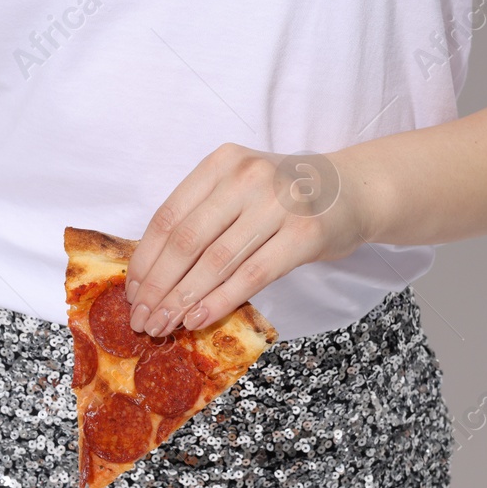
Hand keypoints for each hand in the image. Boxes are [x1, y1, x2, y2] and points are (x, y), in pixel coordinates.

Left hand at [124, 143, 373, 335]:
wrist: (353, 191)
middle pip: (186, 241)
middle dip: (159, 286)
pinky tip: (198, 319)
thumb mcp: (241, 189)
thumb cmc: (287, 197)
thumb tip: (154, 275)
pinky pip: (251, 275)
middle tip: (142, 318)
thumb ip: (204, 217)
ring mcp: (278, 204)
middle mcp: (247, 177)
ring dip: (183, 300)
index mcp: (222, 162)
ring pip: (216, 262)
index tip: (133, 292)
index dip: (146, 259)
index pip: (169, 216)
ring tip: (164, 325)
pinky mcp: (304, 234)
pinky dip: (220, 301)